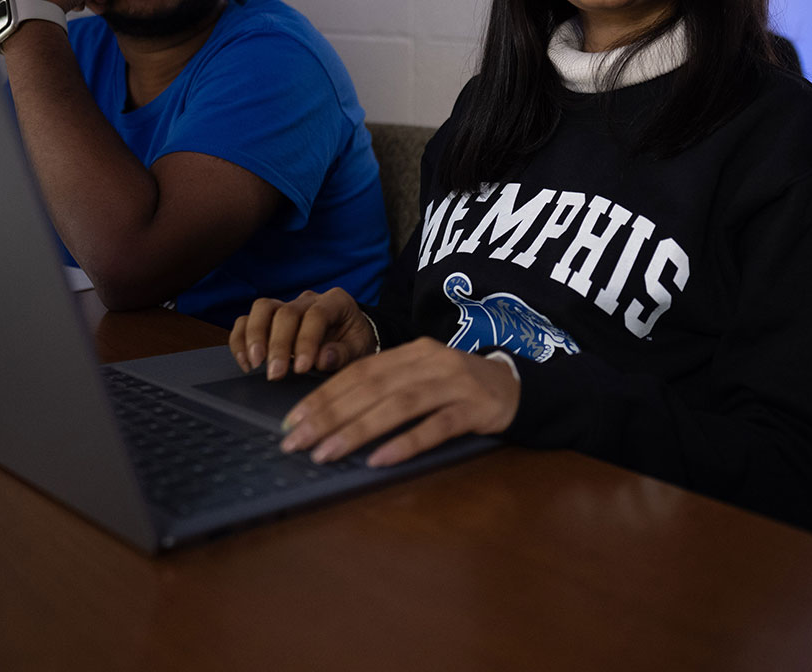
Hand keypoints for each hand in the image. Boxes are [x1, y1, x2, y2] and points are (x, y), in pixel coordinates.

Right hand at [229, 288, 378, 380]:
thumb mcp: (360, 350)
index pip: (316, 315)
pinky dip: (241, 340)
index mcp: (336, 302)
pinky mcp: (269, 318)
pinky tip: (246, 363)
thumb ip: (344, 354)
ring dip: (254, 337)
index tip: (302, 368)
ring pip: (262, 308)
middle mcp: (309, 299)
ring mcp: (287, 305)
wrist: (351, 339)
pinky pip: (247, 320)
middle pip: (286, 312)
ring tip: (255, 364)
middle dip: (278, 345)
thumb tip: (323, 358)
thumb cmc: (356, 344)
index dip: (307, 341)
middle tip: (275, 374)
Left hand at [278, 338, 519, 466]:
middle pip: (372, 387)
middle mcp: (431, 362)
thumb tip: (331, 417)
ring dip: (357, 430)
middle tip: (296, 441)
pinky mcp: (475, 409)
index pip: (359, 372)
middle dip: (328, 415)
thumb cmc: (460, 389)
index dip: (323, 395)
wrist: (519, 388)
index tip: (292, 420)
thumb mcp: (423, 378)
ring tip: (326, 453)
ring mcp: (455, 384)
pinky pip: (436, 426)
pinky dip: (406, 442)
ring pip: (398, 405)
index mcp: (412, 352)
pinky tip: (380, 459)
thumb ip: (387, 389)